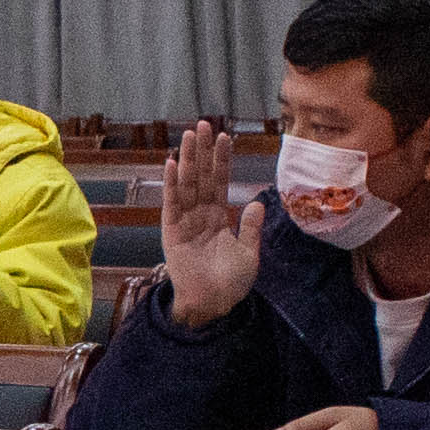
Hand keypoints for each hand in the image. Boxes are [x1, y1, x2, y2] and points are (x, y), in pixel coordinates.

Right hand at [156, 121, 257, 326]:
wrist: (212, 305)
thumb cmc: (230, 283)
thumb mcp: (249, 254)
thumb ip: (251, 227)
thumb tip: (258, 200)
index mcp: (219, 217)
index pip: (220, 182)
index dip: (222, 160)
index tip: (225, 137)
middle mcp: (201, 214)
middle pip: (202, 176)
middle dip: (203, 151)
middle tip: (204, 124)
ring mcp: (185, 221)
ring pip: (187, 184)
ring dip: (187, 159)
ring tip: (189, 135)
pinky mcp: (172, 231)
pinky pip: (172, 203)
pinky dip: (171, 184)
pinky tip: (172, 164)